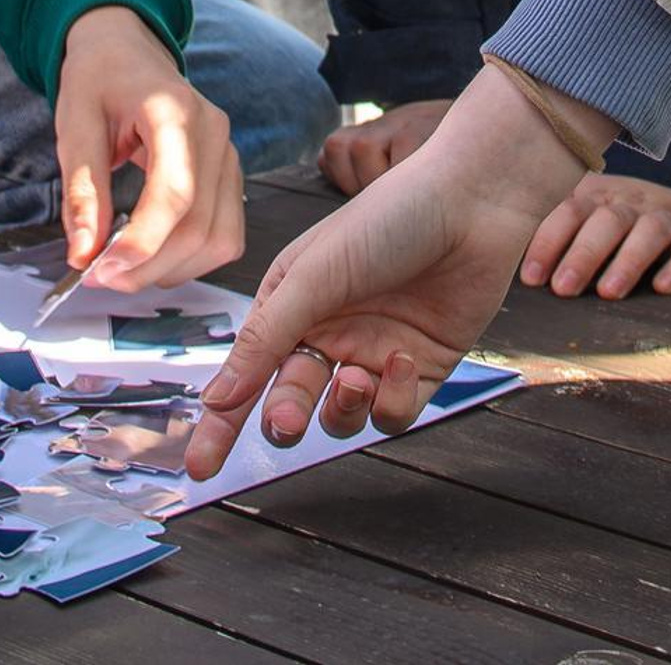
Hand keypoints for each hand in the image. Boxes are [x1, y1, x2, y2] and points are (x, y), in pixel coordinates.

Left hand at [52, 5, 243, 291]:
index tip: (100, 270)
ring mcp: (228, 152)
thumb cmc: (99, 80)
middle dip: (148, 265)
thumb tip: (83, 254)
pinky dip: (192, 259)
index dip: (142, 242)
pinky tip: (155, 254)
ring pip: (219, 237)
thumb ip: (82, 192)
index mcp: (173, 111)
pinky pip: (226, 233)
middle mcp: (213, 131)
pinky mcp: (230, 173)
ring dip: (171, 269)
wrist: (125, 50)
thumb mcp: (74, 126)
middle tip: (99, 276)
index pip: (174, 192)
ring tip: (125, 268)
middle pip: (199, 224)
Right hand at [184, 64, 602, 477]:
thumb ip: (265, 339)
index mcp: (293, 304)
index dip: (221, 422)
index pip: (248, 373)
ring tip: (355, 379)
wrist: (473, 201)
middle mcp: (331, 332)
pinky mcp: (422, 368)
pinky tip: (401, 360)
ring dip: (342, 410)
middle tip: (287, 422)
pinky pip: (393, 413)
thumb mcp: (314, 274)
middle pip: (291, 402)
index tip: (197, 469)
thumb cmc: (388, 219)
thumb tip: (213, 401)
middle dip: (285, 418)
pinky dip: (392, 399)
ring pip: (342, 417)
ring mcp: (376, 352)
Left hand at [520, 172, 670, 299]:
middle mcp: (632, 200)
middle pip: (606, 219)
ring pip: (649, 229)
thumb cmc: (624, 226)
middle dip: (582, 253)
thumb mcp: (590, 222)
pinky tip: (665, 287)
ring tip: (610, 292)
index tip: (530, 278)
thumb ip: (556, 241)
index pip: (568, 210)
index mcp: (598, 197)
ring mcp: (670, 211)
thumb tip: (499, 278)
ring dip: (628, 259)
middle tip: (564, 288)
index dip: (548, 240)